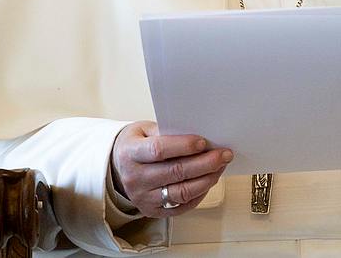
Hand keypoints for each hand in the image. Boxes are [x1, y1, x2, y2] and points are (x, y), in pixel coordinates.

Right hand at [110, 121, 231, 218]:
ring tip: (220, 168)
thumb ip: (167, 131)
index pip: (159, 151)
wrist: (117, 168)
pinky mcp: (152, 211)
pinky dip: (199, 194)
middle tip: (224, 155)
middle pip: (175, 172)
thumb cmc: (136, 145)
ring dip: (206, 180)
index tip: (204, 142)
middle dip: (204, 163)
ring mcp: (143, 198)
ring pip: (181, 192)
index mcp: (130, 153)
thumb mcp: (144, 130)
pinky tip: (209, 181)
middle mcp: (135, 178)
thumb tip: (199, 137)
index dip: (184, 146)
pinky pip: (181, 206)